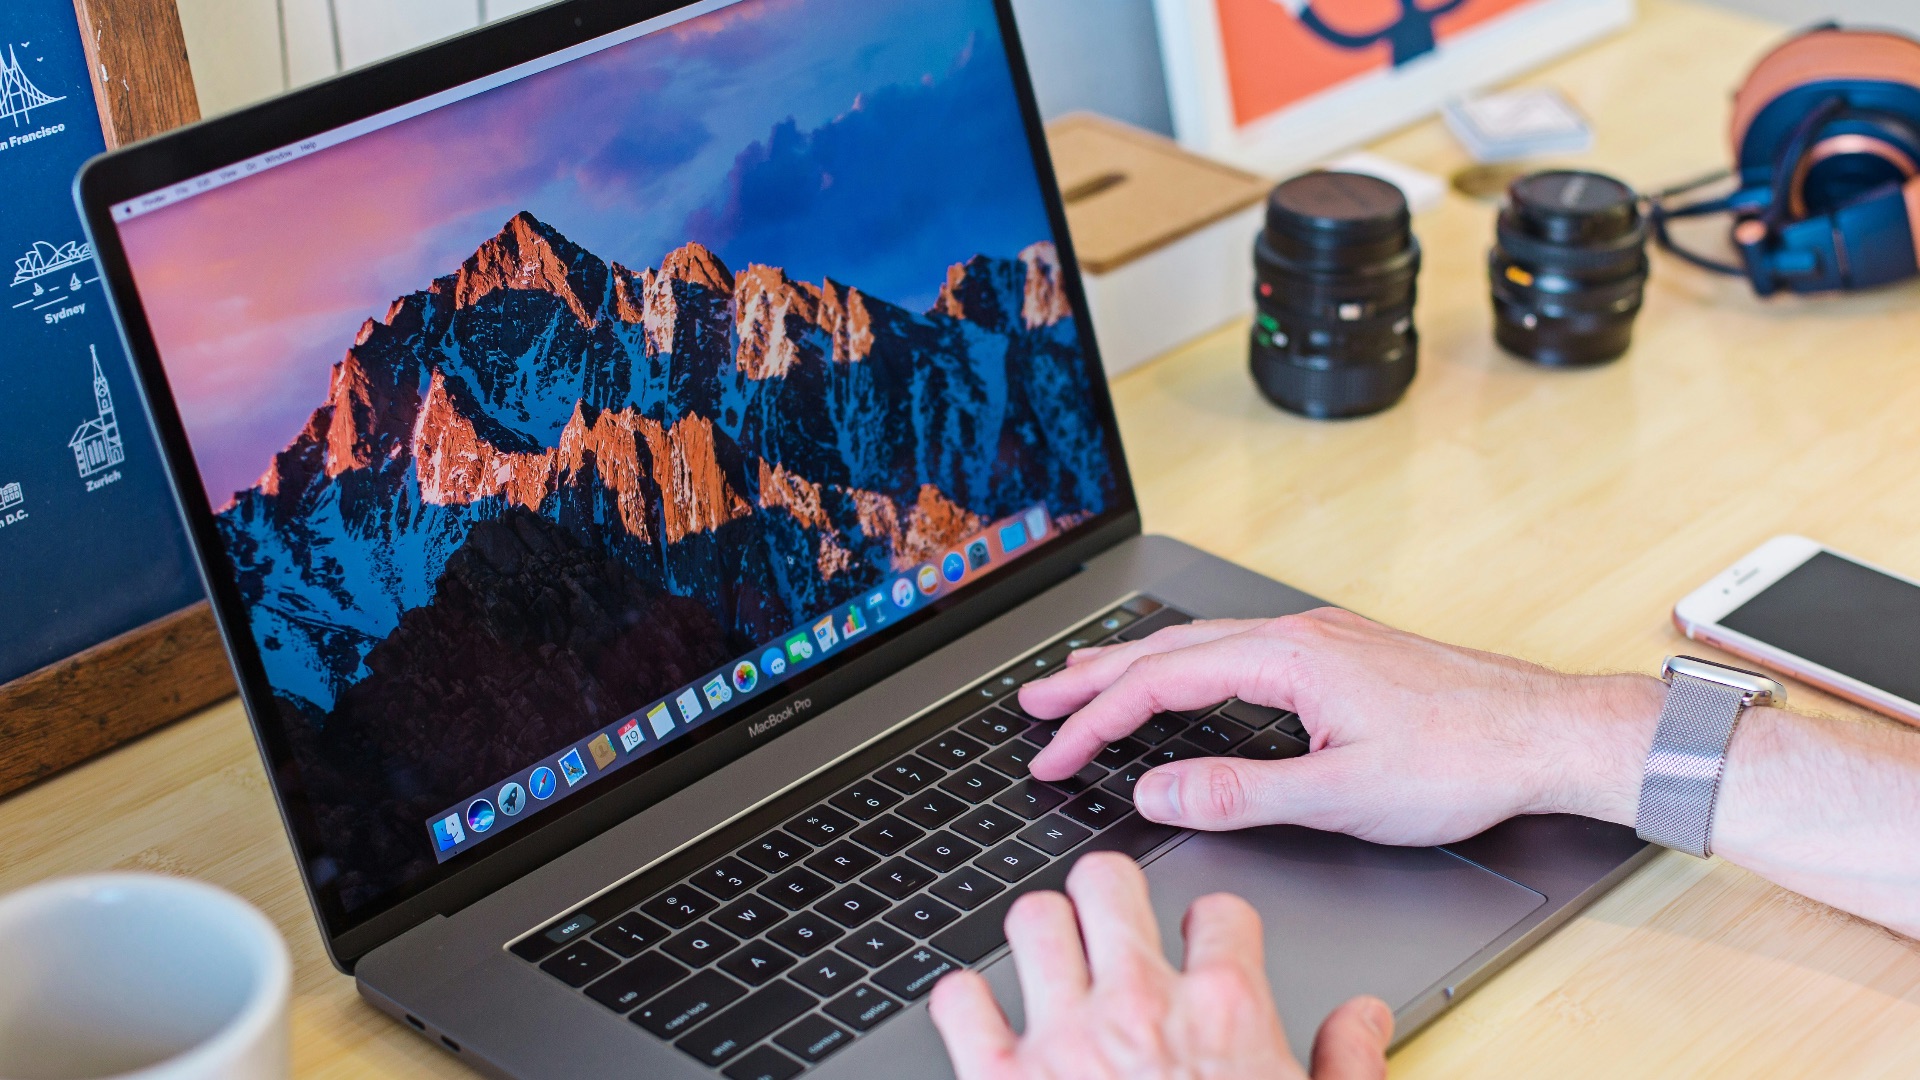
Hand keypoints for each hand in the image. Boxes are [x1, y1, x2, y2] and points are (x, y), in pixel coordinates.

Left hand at [927, 852, 1390, 1079]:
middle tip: (1109, 922)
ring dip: (1039, 936)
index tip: (1201, 944)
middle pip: (1106, 881)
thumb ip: (1347, 1067)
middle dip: (1107, 894)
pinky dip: (964, 1005)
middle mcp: (1140, 1009)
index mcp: (1225, 1014)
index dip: (1211, 926)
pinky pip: (958, 1001)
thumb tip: (1361, 1017)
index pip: (1218, 911)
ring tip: (1050, 963)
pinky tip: (984, 1022)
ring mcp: (1063, 1042)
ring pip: (1031, 919)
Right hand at [1021, 608, 1661, 841]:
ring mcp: (1320, 639)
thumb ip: (1238, 793)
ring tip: (1085, 682)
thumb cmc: (1465, 759)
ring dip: (1135, 665)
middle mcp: (1297, 634)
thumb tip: (1155, 790)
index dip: (1095, 721)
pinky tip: (1184, 681)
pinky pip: (1235, 649)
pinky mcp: (1340, 654)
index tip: (1054, 756)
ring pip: (1201, 644)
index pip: (1159, 684)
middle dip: (1091, 674)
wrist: (1549, 734)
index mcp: (1287, 657)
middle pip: (1166, 647)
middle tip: (1034, 698)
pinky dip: (1185, 665)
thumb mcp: (1341, 795)